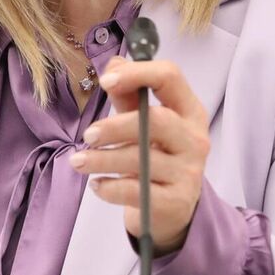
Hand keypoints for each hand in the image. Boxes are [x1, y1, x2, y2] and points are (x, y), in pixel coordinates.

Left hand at [67, 56, 210, 254]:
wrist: (172, 211)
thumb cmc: (156, 158)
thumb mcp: (144, 124)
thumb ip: (130, 96)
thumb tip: (114, 64)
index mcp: (190, 111)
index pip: (171, 77)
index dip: (137, 73)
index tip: (105, 81)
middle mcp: (195, 139)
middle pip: (157, 120)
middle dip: (115, 125)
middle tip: (88, 135)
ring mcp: (188, 172)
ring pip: (141, 159)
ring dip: (101, 159)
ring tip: (79, 161)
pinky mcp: (175, 202)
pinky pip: (135, 191)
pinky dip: (109, 187)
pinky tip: (97, 184)